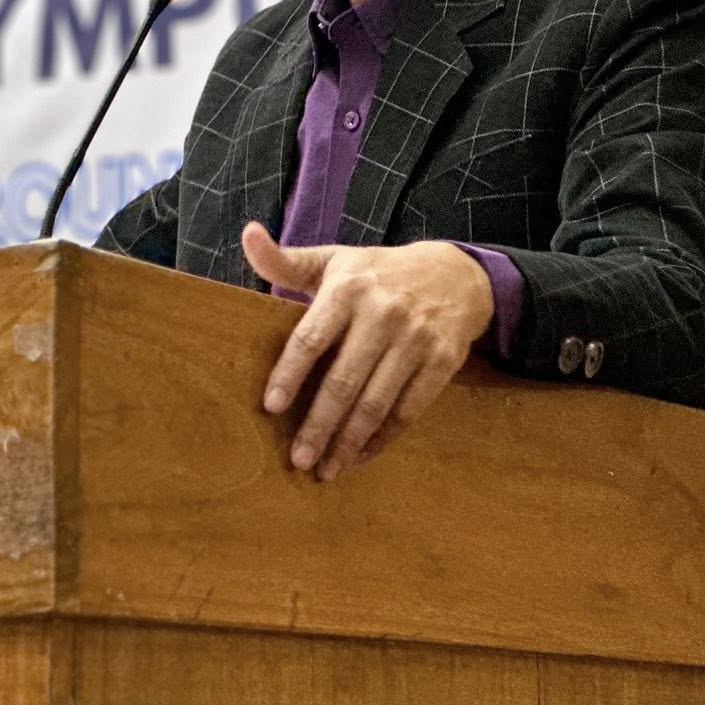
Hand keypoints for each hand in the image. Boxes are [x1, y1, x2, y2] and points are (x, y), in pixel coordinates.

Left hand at [243, 222, 492, 480]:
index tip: (270, 407)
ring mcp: (416, 340)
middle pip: (343, 380)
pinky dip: (383, 439)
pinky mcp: (443, 362)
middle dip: (318, 425)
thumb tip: (248, 234)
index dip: (289, 374)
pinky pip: (409, 411)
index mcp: (348, 288)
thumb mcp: (333, 259)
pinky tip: (360, 457)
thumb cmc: (377, 273)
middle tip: (297, 460)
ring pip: (376, 402)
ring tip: (325, 469)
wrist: (456, 274)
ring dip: (348, 441)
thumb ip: (285, 260)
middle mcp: (383, 314)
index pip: (311, 338)